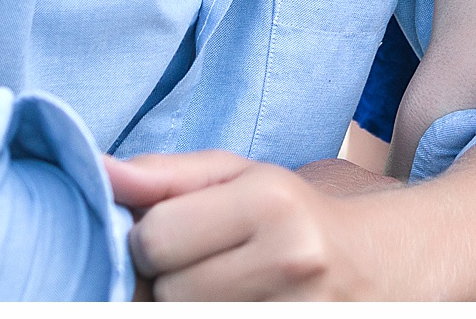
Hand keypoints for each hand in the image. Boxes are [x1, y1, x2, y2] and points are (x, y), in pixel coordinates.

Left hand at [107, 149, 383, 299]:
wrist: (378, 265)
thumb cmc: (291, 214)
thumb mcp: (238, 176)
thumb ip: (164, 174)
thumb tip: (97, 171)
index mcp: (270, 201)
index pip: (155, 238)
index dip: (150, 241)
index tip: (175, 237)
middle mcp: (290, 258)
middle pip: (168, 295)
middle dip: (169, 284)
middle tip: (201, 268)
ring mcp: (298, 312)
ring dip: (188, 311)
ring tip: (219, 290)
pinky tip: (231, 305)